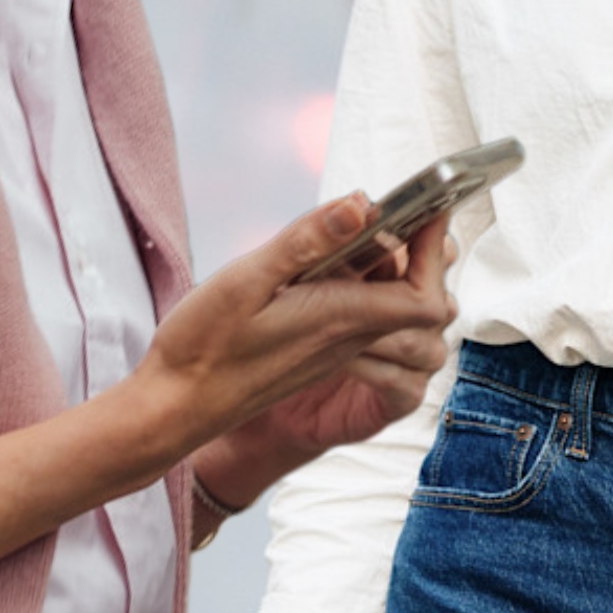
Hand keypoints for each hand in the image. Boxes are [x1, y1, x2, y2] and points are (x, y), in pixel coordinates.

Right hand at [138, 195, 456, 476]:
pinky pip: (364, 319)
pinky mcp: (316, 353)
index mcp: (339, 319)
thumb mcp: (245, 281)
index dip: (436, 251)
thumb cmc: (201, 348)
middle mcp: (347, 339)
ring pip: (395, 312)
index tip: (428, 205)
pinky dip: (367, 287)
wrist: (176, 409)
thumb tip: (362, 204)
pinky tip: (333, 261)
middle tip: (403, 212)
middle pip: (422, 304)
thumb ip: (304, 242)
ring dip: (398, 273)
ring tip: (371, 233)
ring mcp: (333, 349)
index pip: (425, 296)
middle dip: (426, 257)